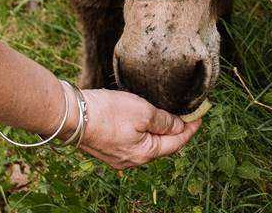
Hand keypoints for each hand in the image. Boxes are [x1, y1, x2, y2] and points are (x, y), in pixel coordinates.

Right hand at [74, 88, 199, 168]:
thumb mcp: (142, 111)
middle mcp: (132, 160)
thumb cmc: (107, 112)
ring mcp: (117, 156)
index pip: (176, 143)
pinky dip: (142, 132)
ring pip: (145, 144)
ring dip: (157, 131)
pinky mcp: (105, 148)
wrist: (71, 116)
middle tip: (185, 115)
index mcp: (145, 153)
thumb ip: (164, 120)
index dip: (190, 129)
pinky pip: (131, 141)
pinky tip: (140, 121)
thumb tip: (179, 127)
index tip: (200, 116)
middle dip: (174, 131)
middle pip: (161, 146)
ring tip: (165, 116)